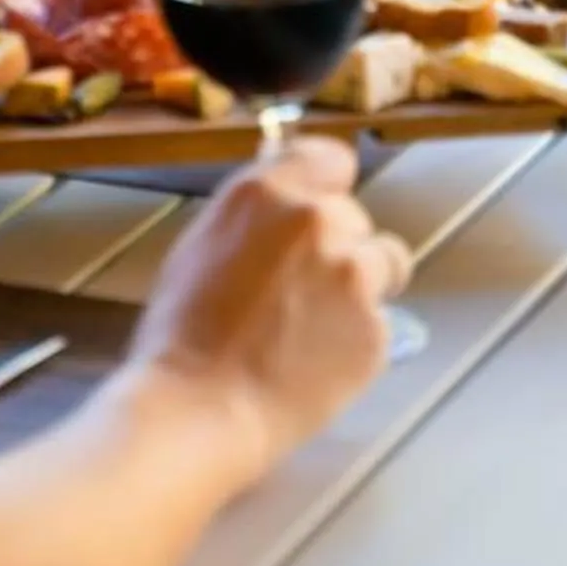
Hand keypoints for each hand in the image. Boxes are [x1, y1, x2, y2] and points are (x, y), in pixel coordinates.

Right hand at [125, 139, 408, 472]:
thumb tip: (284, 200)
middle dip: (336, 247)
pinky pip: (380, 322)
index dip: (328, 185)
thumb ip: (255, 214)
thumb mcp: (204, 243)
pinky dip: (358, 339)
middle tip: (301, 291)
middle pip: (354, 218)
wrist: (198, 407)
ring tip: (317, 327)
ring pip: (383, 264)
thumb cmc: (183, 333)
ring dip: (360, 287)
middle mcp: (318, 220)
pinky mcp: (377, 329)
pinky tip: (316, 362)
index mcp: (267, 191)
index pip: (330, 157)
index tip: (323, 205)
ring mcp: (353, 274)